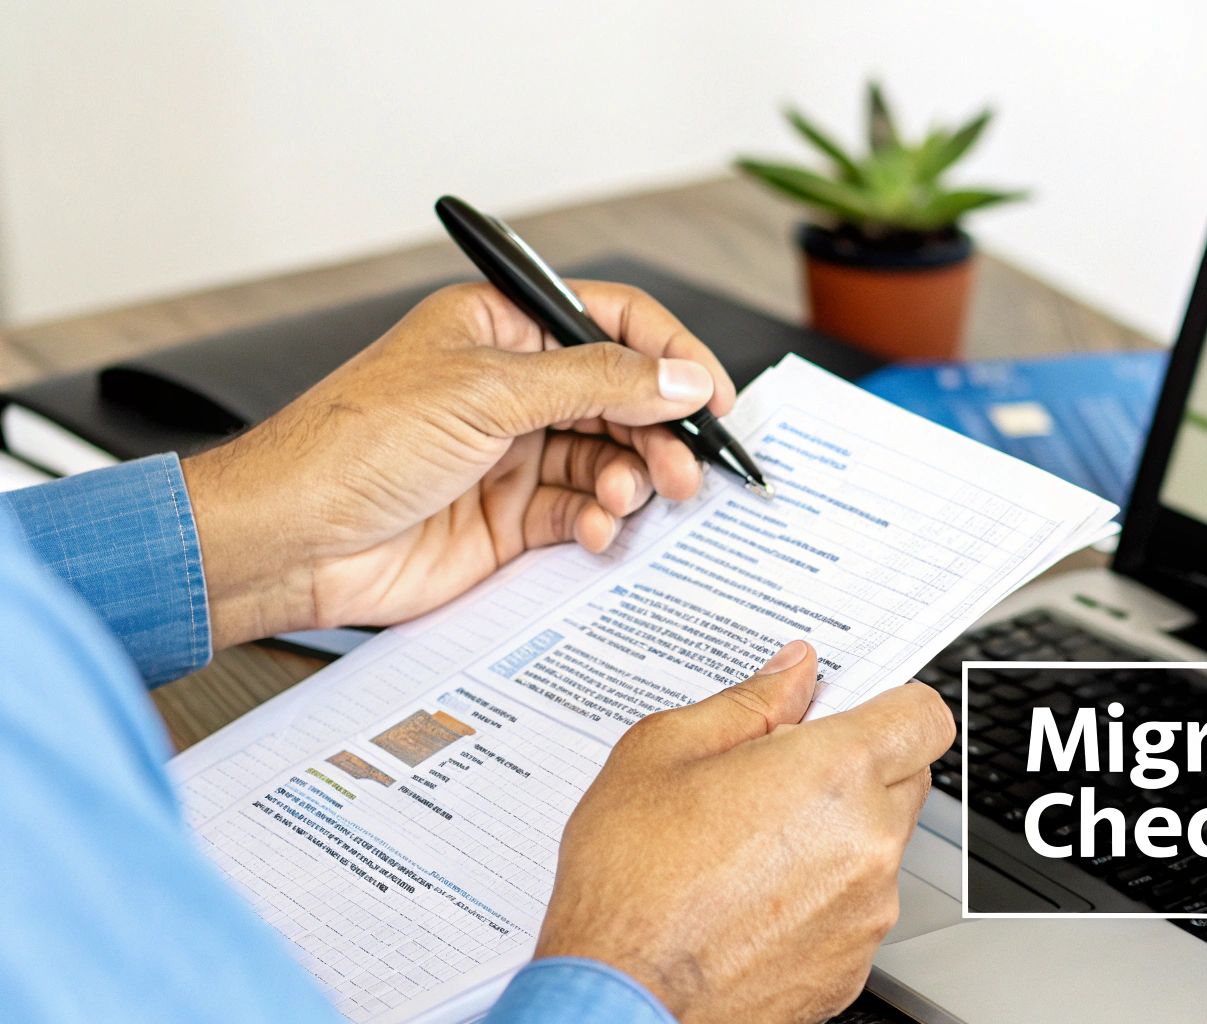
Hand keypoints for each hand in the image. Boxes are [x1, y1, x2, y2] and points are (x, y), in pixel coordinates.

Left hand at [181, 281, 735, 646]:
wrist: (289, 541)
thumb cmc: (352, 445)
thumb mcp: (486, 393)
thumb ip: (596, 381)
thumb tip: (680, 376)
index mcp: (499, 328)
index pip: (612, 322)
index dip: (672, 354)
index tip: (715, 397)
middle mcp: (511, 388)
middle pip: (623, 398)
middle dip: (660, 432)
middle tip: (687, 467)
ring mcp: (512, 455)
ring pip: (611, 460)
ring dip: (632, 481)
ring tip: (629, 500)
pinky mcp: (509, 519)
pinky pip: (582, 513)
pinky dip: (599, 523)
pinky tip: (593, 532)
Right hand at [536, 640, 954, 1022]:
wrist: (620, 1000)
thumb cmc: (630, 886)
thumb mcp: (663, 753)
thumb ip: (747, 702)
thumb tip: (793, 673)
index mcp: (834, 774)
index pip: (922, 715)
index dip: (891, 703)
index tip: (854, 709)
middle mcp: (869, 842)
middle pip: (908, 777)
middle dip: (859, 767)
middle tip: (782, 776)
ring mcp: (868, 911)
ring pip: (881, 847)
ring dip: (838, 835)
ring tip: (751, 848)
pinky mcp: (853, 965)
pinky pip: (857, 908)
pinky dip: (822, 897)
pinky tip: (754, 900)